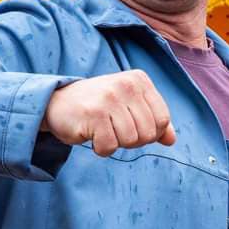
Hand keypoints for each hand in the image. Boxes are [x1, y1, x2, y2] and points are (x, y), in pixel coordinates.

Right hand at [42, 71, 177, 156]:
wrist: (56, 103)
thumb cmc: (99, 107)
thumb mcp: (129, 107)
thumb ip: (153, 121)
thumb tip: (171, 140)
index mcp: (139, 80)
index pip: (163, 120)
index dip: (150, 132)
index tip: (131, 125)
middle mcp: (126, 85)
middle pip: (149, 133)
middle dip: (133, 140)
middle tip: (113, 129)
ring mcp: (110, 98)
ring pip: (131, 141)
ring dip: (116, 143)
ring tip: (102, 129)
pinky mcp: (94, 114)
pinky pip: (109, 146)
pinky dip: (101, 148)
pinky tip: (91, 135)